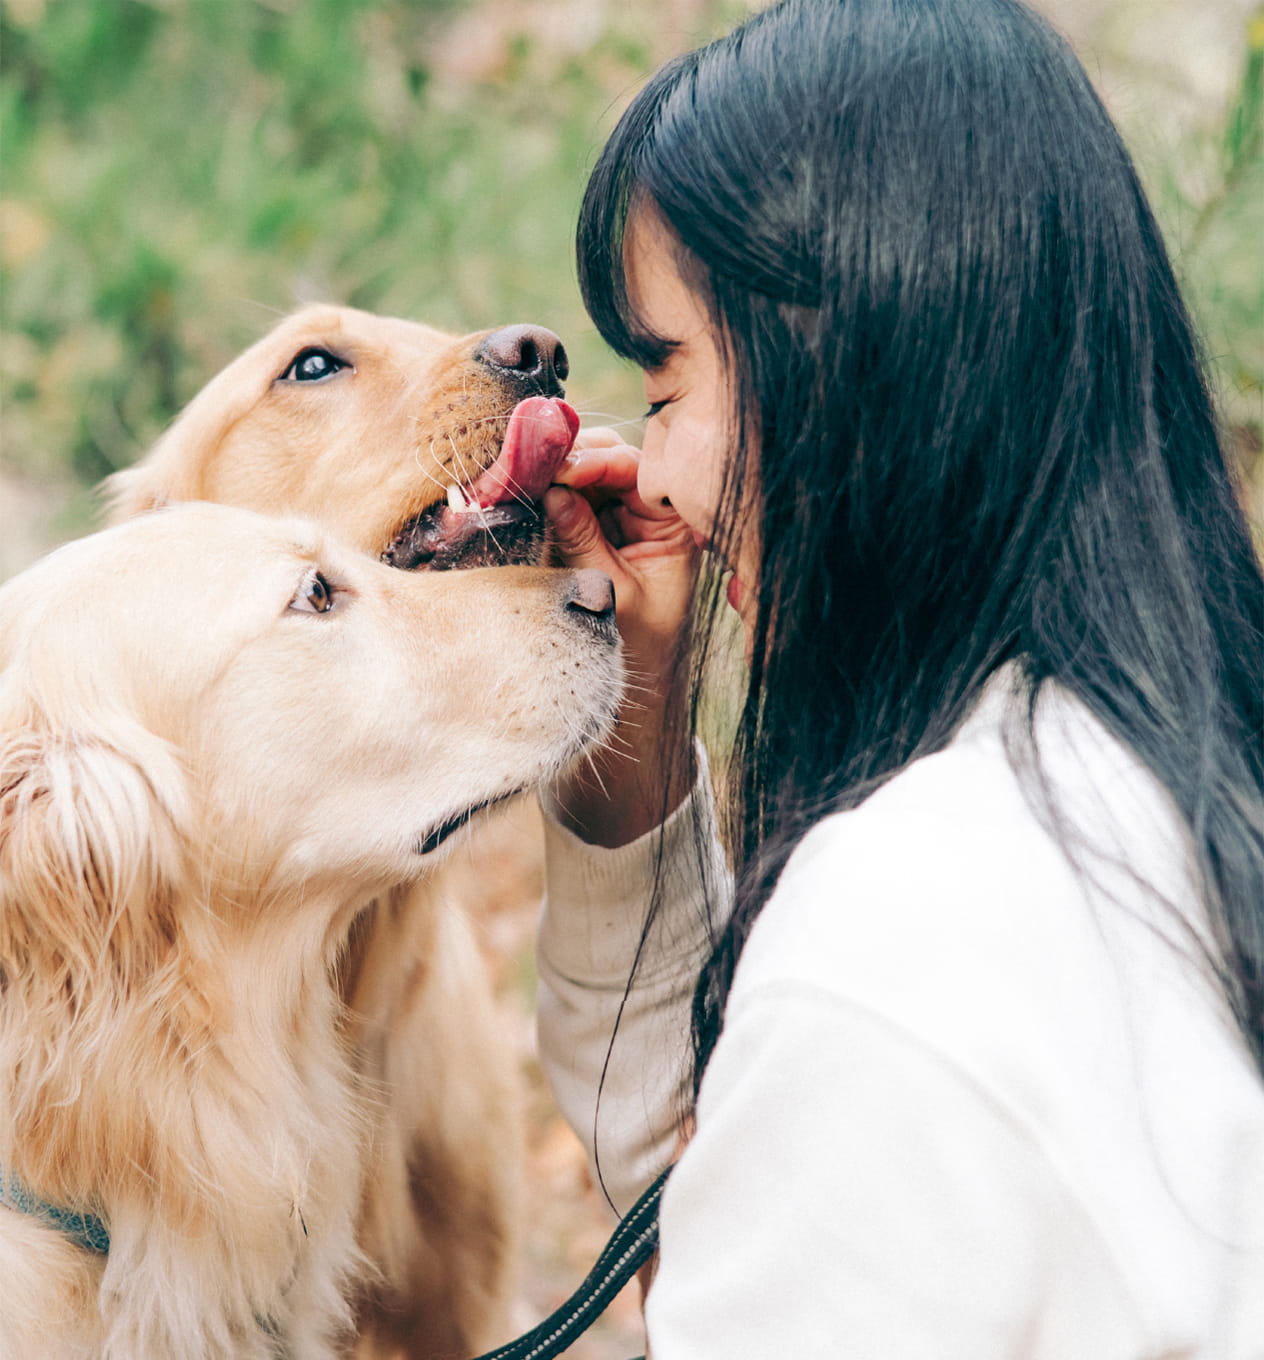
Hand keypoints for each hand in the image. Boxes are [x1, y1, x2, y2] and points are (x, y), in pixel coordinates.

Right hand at [545, 426, 698, 845]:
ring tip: (506, 479)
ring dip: (542, 476)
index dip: (593, 462)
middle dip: (562, 459)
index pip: (633, 471)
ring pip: (575, 479)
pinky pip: (559, 504)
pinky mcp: (583, 538)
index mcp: (671, 527)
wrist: (628, 705)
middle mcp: (645, 517)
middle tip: (522, 465)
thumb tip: (552, 486)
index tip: (558, 467)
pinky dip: (534, 499)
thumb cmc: (632, 650)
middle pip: (602, 463)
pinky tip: (505, 496)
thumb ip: (582, 537)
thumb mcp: (609, 592)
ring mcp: (612, 524)